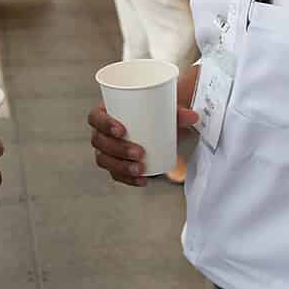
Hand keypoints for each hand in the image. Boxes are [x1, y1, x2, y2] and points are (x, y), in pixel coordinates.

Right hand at [88, 66, 199, 185]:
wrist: (157, 123)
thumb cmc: (153, 111)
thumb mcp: (163, 108)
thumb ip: (177, 112)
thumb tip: (193, 116)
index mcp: (106, 111)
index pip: (95, 117)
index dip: (104, 124)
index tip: (122, 129)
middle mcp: (102, 131)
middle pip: (99, 142)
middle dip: (117, 150)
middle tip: (139, 152)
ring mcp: (107, 149)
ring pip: (104, 160)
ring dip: (121, 166)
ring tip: (140, 168)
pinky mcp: (115, 163)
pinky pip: (115, 174)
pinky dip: (127, 179)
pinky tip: (141, 180)